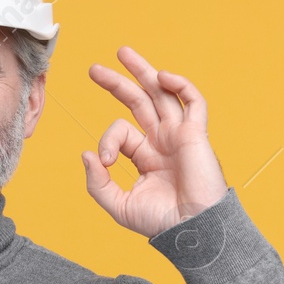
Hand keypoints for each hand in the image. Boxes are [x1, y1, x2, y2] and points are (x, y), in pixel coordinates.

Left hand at [82, 46, 229, 237]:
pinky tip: (161, 76)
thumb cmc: (160, 222)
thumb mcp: (118, 205)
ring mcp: (180, 135)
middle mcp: (163, 141)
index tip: (104, 161)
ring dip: (143, 71)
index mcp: (146, 156)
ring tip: (122, 53)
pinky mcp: (196, 134)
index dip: (108, 140)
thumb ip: (97, 182)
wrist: (191, 230)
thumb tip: (87, 153)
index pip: (121, 132)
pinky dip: (180, 85)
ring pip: (163, 93)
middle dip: (117, 83)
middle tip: (94, 69)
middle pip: (140, 101)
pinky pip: (193, 101)